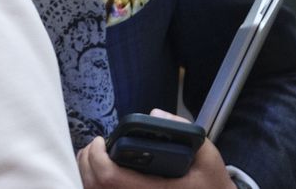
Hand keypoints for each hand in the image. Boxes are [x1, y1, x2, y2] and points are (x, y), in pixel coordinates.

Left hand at [77, 109, 234, 188]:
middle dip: (87, 160)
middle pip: (95, 185)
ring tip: (95, 154)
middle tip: (95, 145)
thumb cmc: (209, 182)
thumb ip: (183, 131)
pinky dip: (94, 181)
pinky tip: (100, 169)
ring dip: (87, 170)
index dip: (97, 158)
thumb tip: (155, 115)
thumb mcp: (208, 156)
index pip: (111, 178)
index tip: (101, 140)